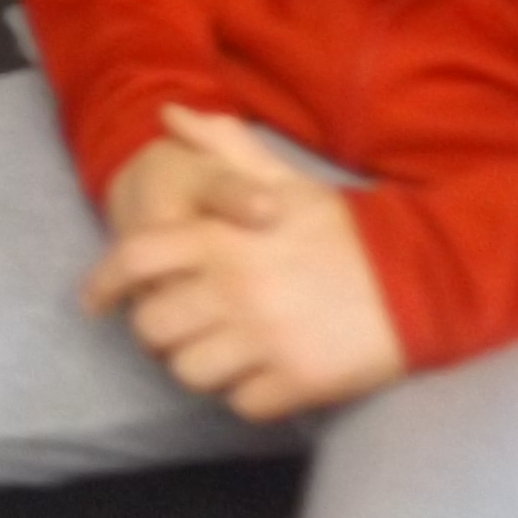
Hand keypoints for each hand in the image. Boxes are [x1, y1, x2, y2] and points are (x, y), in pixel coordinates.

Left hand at [83, 106, 408, 420]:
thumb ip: (221, 149)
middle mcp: (234, 289)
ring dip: (198, 367)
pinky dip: (244, 396)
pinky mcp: (299, 381)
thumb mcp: (281, 180)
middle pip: (153, 328)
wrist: (422, 278)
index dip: (104, 283)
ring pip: (189, 373)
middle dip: (157, 333)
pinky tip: (260, 377)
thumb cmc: (344, 230)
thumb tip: (169, 113)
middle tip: (177, 331)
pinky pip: (241, 405)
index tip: (96, 302)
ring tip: (219, 354)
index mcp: (222, 239)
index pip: (135, 259)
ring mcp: (265, 339)